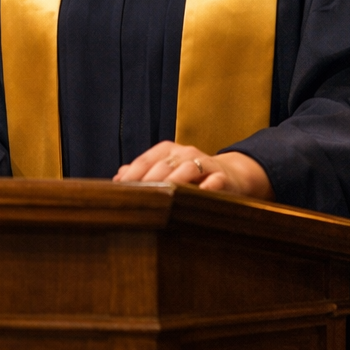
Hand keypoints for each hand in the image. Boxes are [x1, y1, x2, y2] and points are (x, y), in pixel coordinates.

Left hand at [113, 141, 274, 199]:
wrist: (231, 176)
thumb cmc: (192, 177)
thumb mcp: (167, 171)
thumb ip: (144, 173)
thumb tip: (118, 177)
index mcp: (168, 150)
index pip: (146, 160)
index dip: (133, 175)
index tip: (120, 190)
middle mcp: (185, 153)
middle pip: (164, 165)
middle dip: (150, 181)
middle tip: (137, 199)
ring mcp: (205, 163)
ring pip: (187, 170)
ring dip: (174, 182)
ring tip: (161, 197)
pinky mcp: (222, 178)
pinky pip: (214, 182)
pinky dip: (206, 188)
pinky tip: (196, 197)